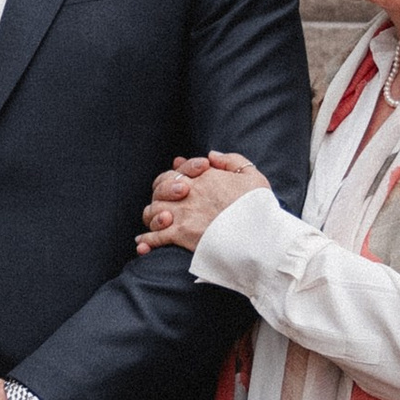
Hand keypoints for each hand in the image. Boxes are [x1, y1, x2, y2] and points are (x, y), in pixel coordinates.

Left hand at [139, 151, 270, 258]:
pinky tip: (142, 245)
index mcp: (202, 177)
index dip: (172, 179)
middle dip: (159, 197)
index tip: (175, 185)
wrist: (257, 234)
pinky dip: (146, 241)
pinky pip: (154, 237)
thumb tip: (211, 155)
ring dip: (152, 218)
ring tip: (157, 224)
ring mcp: (182, 214)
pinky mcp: (180, 234)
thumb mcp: (251, 175)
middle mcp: (188, 193)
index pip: (175, 173)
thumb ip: (231, 161)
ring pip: (153, 212)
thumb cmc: (257, 206)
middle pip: (159, 191)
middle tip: (166, 206)